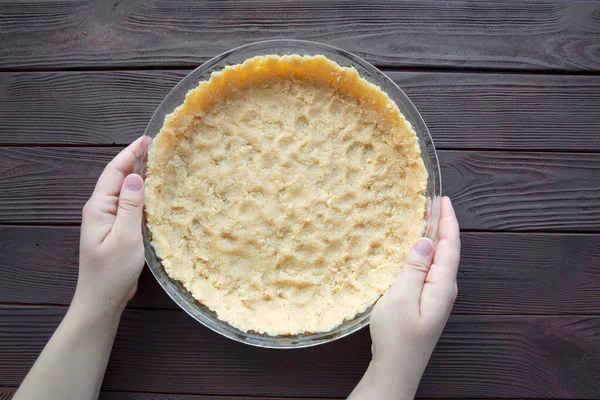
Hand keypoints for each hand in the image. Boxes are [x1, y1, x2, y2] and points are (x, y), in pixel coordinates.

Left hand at [73, 136, 151, 316]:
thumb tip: (136, 177)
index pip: (114, 171)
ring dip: (141, 177)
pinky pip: (130, 205)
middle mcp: (101, 209)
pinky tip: (157, 194)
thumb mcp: (125, 237)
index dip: (130, 153)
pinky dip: (143, 195)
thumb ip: (131, 206)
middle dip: (137, 160)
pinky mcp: (117, 230)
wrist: (102, 299)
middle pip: (119, 178)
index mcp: (99, 207)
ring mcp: (109, 220)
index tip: (148, 139)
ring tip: (161, 165)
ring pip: (126, 191)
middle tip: (159, 148)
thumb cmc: (112, 271)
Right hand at [350, 196, 459, 398]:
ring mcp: (436, 296)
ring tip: (422, 218)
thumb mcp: (401, 297)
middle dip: (441, 224)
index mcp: (442, 285)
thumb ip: (414, 267)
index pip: (450, 245)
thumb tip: (426, 240)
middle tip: (429, 202)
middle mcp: (444, 288)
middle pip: (447, 249)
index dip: (447, 220)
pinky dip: (425, 252)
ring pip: (438, 259)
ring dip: (433, 237)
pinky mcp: (427, 302)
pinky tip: (414, 248)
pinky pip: (430, 268)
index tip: (442, 198)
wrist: (396, 369)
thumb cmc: (397, 336)